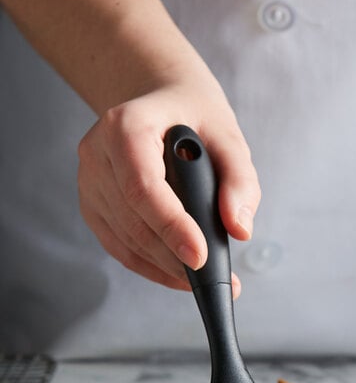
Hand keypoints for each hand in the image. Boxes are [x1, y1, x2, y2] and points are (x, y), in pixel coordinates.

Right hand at [77, 66, 259, 296]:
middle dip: (175, 257)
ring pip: (125, 240)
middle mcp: (97, 154)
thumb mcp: (227, 137)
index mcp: (125, 127)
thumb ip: (239, 181)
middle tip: (217, 280)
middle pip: (133, 221)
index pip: (143, 187)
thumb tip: (240, 229)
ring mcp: (89, 182)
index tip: (200, 257)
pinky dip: (150, 266)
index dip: (170, 226)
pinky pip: (119, 246)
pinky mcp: (93, 205)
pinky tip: (179, 275)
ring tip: (205, 280)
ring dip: (166, 268)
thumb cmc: (194, 116)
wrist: (160, 102)